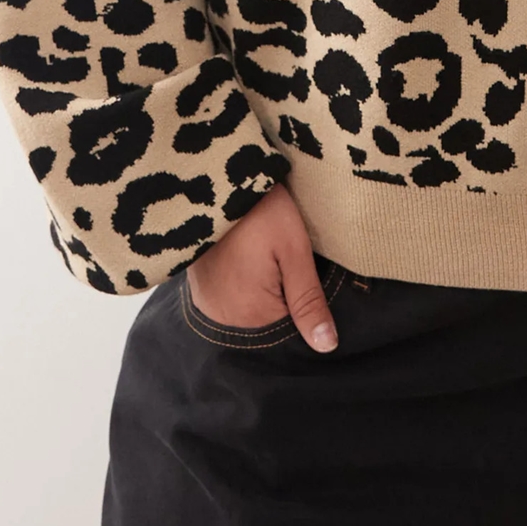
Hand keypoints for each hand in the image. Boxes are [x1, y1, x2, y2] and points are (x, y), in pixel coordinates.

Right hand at [187, 181, 337, 350]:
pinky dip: (244, 286)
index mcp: (251, 316)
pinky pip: (230, 299)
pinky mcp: (199, 288)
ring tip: (266, 262)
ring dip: (263, 294)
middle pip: (267, 324)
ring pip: (249, 312)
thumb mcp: (294, 251)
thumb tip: (326, 347)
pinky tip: (251, 262)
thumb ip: (309, 300)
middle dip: (283, 301)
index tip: (307, 279)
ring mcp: (208, 304)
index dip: (304, 308)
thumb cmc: (262, 212)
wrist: (219, 178)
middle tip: (286, 264)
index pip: (290, 332)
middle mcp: (224, 318)